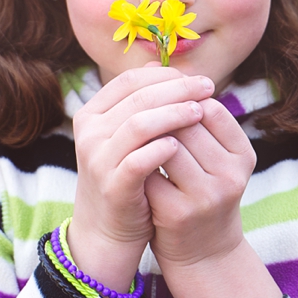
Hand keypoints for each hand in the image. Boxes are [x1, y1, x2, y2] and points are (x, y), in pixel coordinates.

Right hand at [68, 66, 214, 290]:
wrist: (106, 230)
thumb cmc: (126, 177)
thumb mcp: (129, 137)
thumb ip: (142, 104)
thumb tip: (166, 67)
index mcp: (92, 114)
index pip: (131, 80)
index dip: (167, 76)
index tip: (198, 78)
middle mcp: (89, 132)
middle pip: (138, 97)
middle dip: (178, 89)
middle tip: (208, 87)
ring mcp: (97, 160)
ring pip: (139, 124)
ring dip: (174, 114)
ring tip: (201, 111)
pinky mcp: (112, 186)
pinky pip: (138, 161)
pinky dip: (161, 149)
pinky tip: (182, 145)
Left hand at [143, 96, 256, 267]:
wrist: (204, 251)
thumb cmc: (204, 192)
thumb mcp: (217, 159)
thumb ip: (200, 123)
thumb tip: (160, 70)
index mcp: (243, 156)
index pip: (212, 109)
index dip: (183, 100)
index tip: (164, 100)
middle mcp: (230, 175)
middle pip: (188, 125)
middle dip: (162, 115)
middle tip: (140, 112)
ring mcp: (205, 196)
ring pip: (167, 146)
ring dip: (147, 136)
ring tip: (133, 132)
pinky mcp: (178, 213)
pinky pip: (150, 173)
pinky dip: (137, 162)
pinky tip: (129, 159)